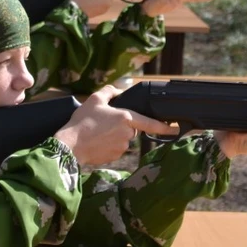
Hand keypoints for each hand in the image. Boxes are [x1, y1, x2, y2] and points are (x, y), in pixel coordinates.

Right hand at [54, 85, 176, 164]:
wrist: (71, 145)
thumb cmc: (82, 121)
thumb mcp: (94, 99)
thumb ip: (110, 91)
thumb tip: (119, 89)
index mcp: (126, 118)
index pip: (150, 123)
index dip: (165, 126)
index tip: (176, 128)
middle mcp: (127, 134)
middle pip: (132, 129)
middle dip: (122, 125)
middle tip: (104, 123)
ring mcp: (122, 147)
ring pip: (123, 139)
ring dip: (114, 135)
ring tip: (97, 132)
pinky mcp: (115, 157)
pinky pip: (116, 149)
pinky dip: (109, 145)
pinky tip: (97, 141)